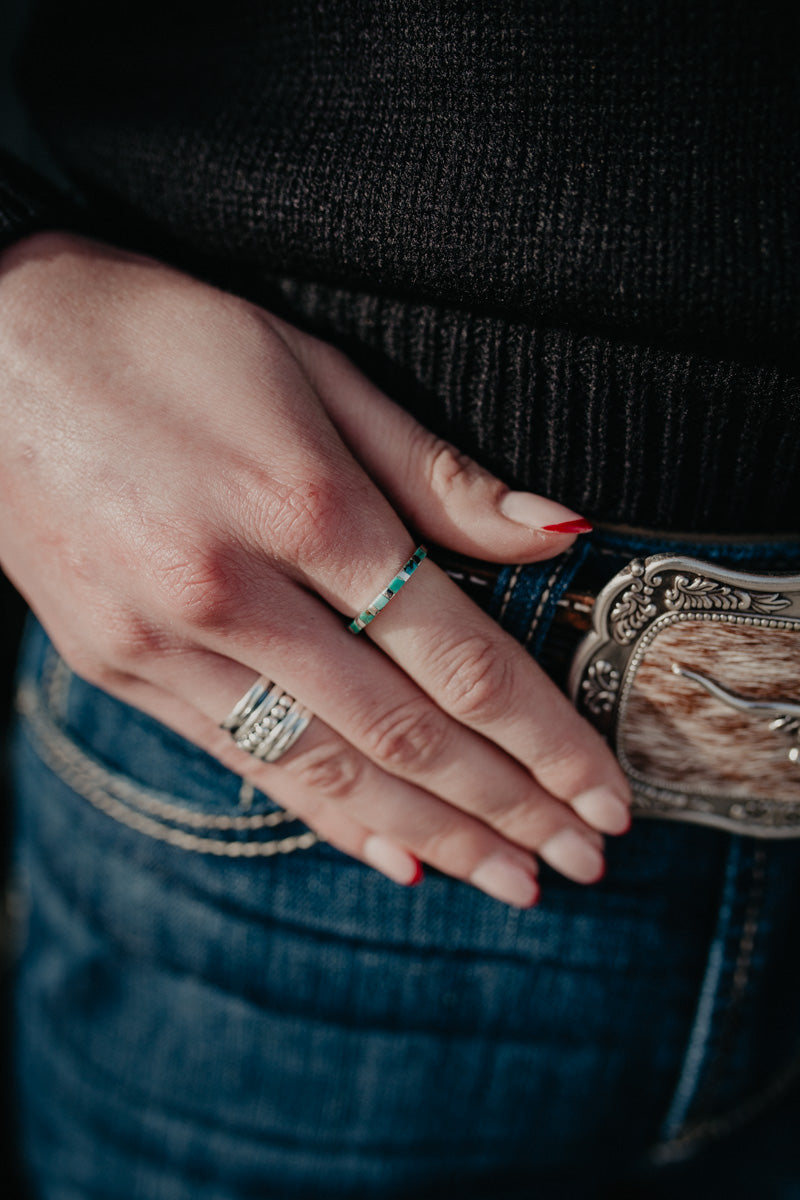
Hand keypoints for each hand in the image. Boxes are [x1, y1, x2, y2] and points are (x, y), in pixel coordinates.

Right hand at [0, 232, 630, 906]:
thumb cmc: (161, 338)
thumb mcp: (312, 371)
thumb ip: (436, 471)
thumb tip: (557, 533)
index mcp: (300, 503)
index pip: (458, 654)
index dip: (544, 737)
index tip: (605, 793)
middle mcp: (234, 591)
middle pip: (406, 731)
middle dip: (508, 806)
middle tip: (584, 862)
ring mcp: (165, 643)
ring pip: (328, 767)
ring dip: (434, 834)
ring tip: (511, 883)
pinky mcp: (118, 668)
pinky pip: (244, 763)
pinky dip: (328, 816)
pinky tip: (392, 856)